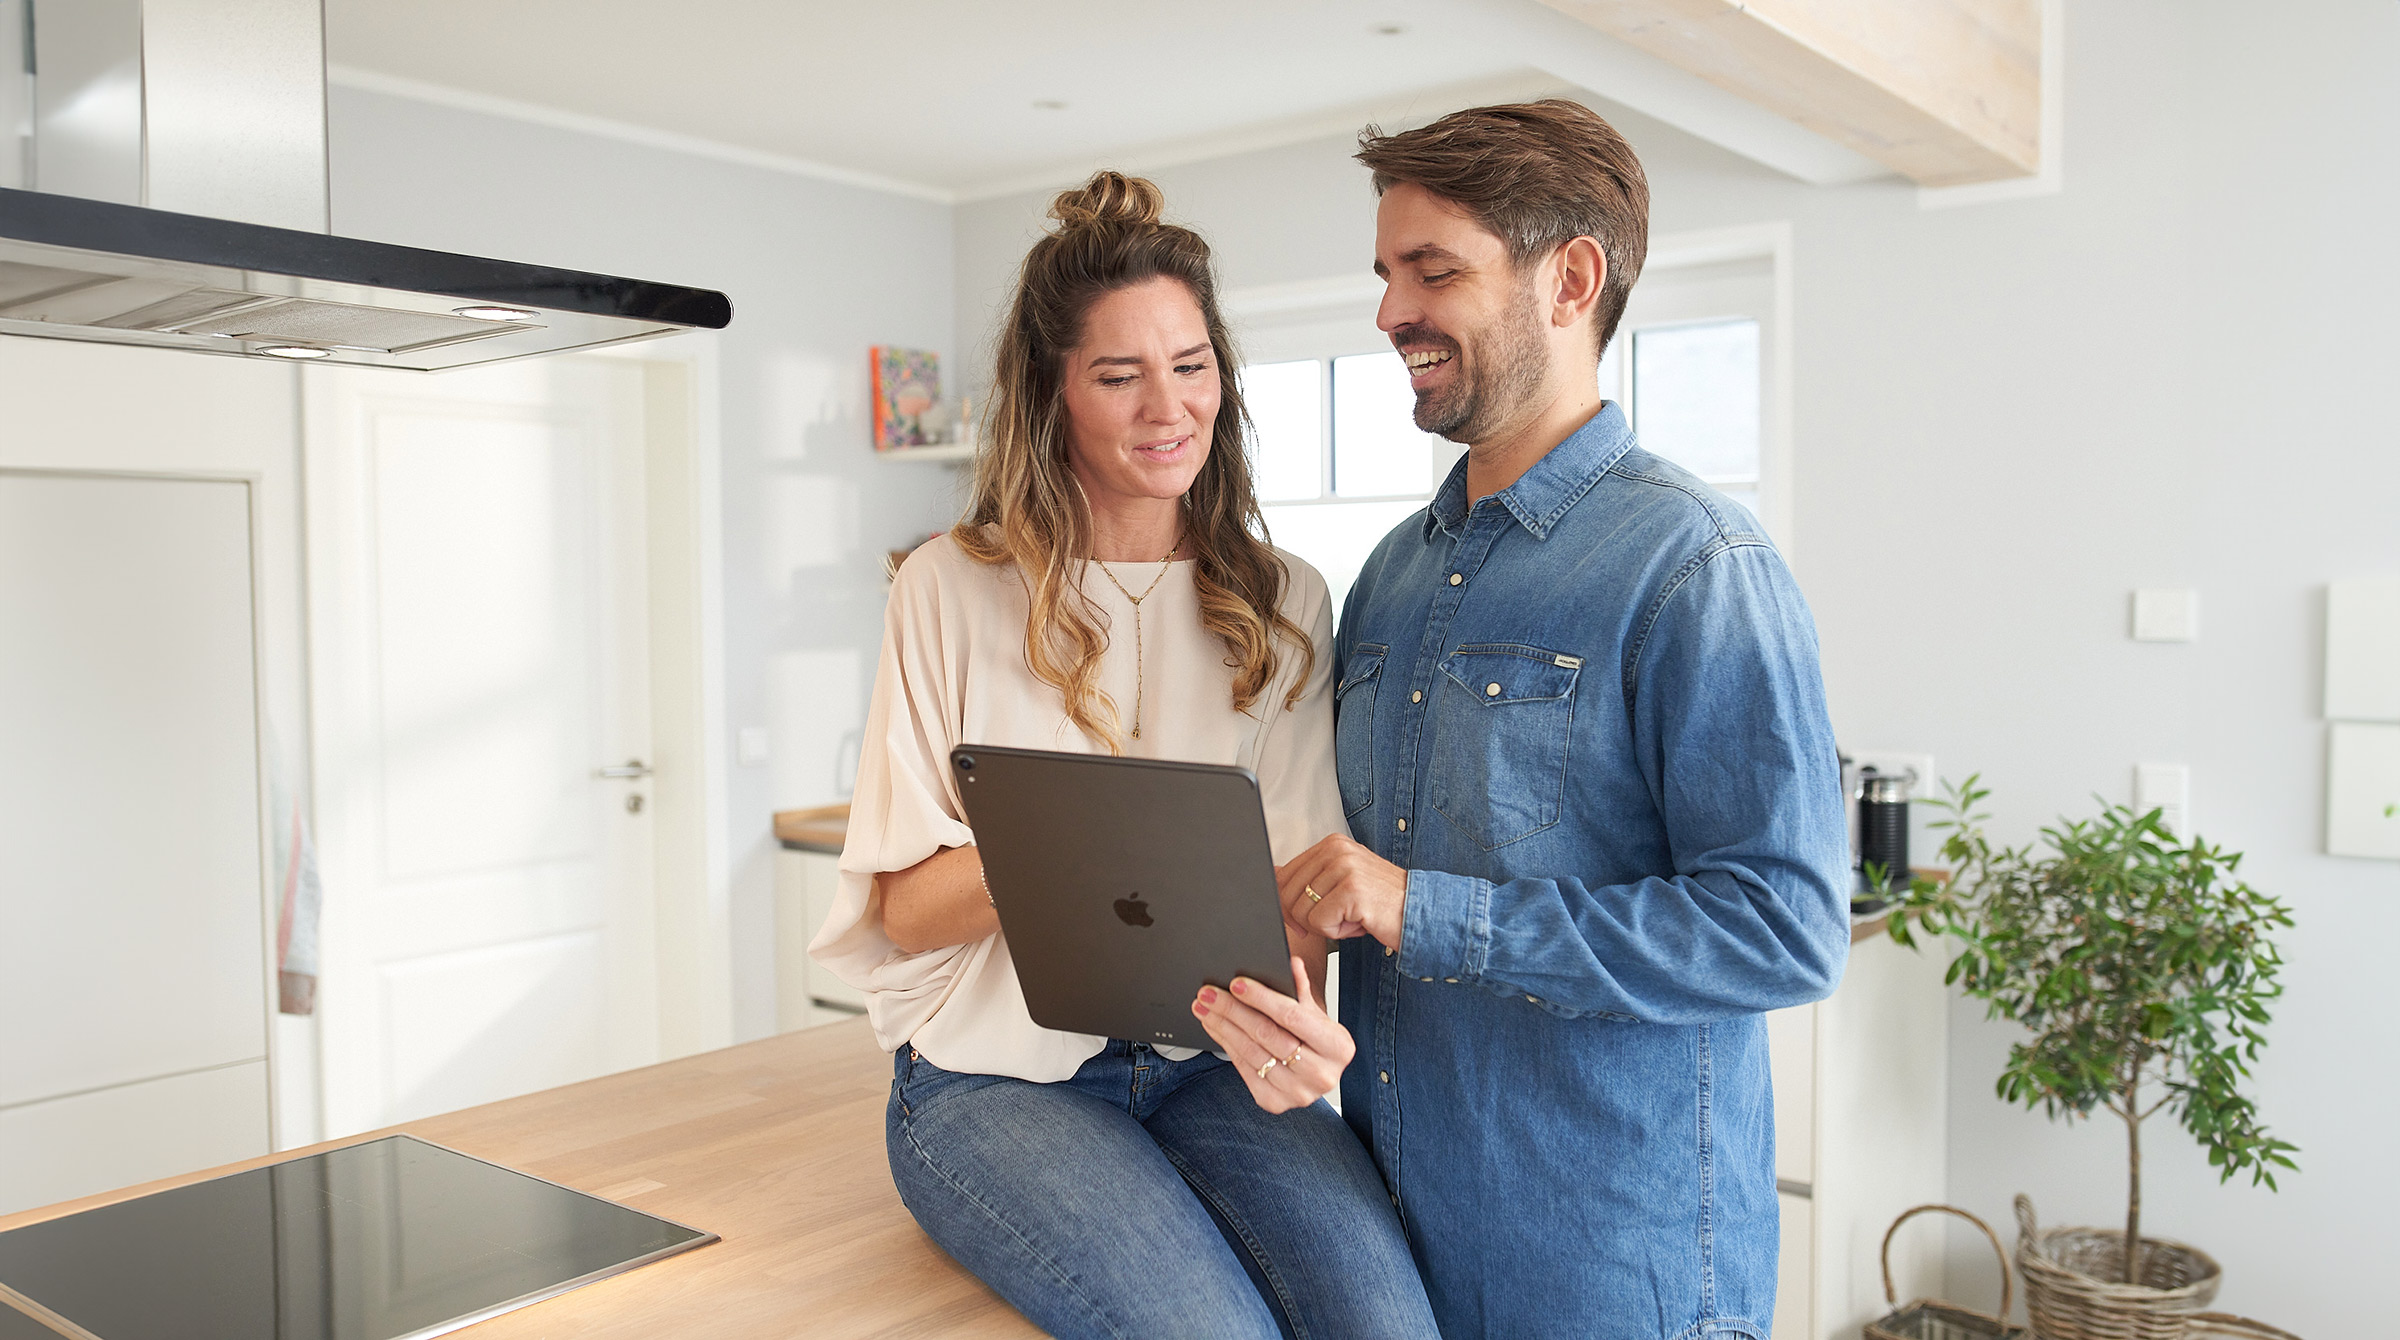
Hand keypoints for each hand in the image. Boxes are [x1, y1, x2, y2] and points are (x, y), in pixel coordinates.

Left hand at [1191, 955, 1353, 1113]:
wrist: (1316, 1072)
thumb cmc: (1315, 1039)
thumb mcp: (1314, 1013)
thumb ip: (1301, 989)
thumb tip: (1291, 962)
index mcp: (1337, 1047)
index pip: (1292, 1016)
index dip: (1261, 998)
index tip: (1236, 983)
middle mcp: (1321, 1074)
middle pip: (1267, 1035)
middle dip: (1233, 1010)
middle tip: (1208, 994)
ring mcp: (1297, 1093)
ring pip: (1251, 1052)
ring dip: (1222, 1027)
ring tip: (1204, 1008)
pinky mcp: (1274, 1102)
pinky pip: (1244, 1069)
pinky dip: (1226, 1045)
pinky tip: (1215, 1027)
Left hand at [1277, 834, 1407, 950]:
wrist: (1420, 914)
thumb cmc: (1380, 903)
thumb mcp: (1341, 884)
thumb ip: (1309, 879)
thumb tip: (1272, 874)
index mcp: (1331, 844)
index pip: (1284, 876)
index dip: (1288, 905)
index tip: (1306, 919)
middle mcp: (1336, 850)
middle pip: (1287, 895)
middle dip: (1305, 919)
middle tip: (1335, 920)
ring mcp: (1344, 868)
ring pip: (1301, 911)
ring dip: (1325, 926)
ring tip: (1351, 918)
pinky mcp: (1351, 890)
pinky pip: (1319, 922)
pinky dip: (1337, 933)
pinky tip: (1358, 923)